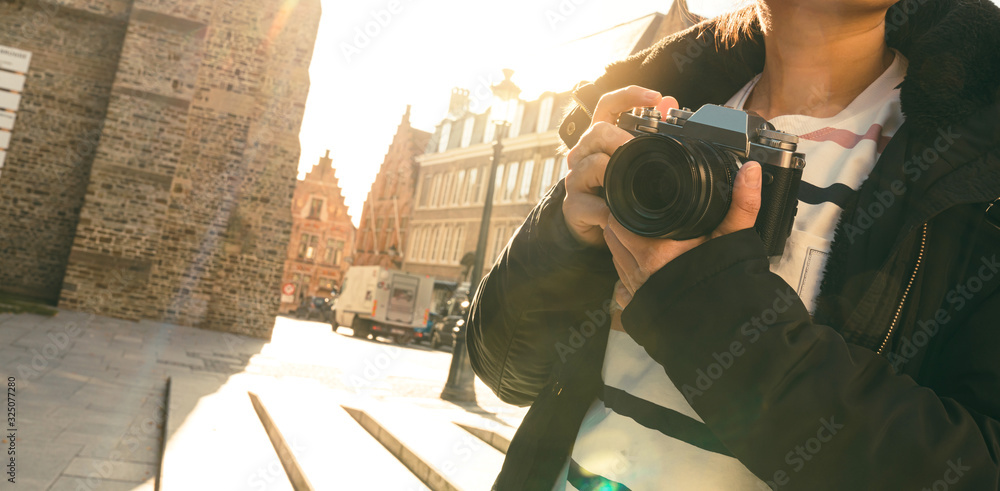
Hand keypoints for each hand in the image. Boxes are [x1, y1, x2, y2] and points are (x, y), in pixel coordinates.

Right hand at [563, 86, 678, 246]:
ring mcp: (575, 178)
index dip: (629, 96)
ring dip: (615, 175)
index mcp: (598, 139)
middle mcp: (583, 153)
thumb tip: (669, 102)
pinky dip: (609, 210)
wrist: (588, 225)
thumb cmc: (610, 189)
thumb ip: (648, 133)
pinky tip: (617, 214)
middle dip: (623, 140)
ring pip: (593, 164)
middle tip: (638, 153)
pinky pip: (592, 203)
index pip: (608, 105)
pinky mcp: (572, 204)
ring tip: (627, 187)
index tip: (655, 97)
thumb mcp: (629, 161)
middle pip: (597, 131)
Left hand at [605, 161, 762, 307]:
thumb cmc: (727, 282)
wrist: (729, 325)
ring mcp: (636, 290)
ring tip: (640, 236)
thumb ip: (742, 203)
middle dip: (621, 223)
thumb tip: (751, 171)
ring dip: (621, 245)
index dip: (624, 208)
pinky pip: (619, 286)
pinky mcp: (638, 306)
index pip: (619, 220)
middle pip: (613, 236)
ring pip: (614, 257)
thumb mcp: (735, 238)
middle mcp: (641, 271)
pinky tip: (641, 266)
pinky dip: (625, 273)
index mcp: (658, 250)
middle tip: (638, 215)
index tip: (634, 201)